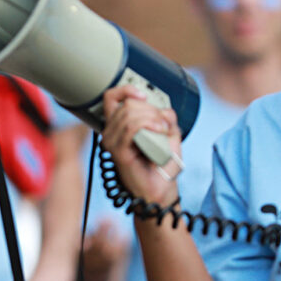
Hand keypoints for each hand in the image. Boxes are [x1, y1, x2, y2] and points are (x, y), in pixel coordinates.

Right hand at [101, 84, 182, 205]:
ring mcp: (112, 143)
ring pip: (129, 114)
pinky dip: (149, 125)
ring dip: (152, 118)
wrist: (161, 191)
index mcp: (118, 127)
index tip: (143, 95)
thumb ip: (166, 117)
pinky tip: (160, 132)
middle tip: (163, 123)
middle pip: (127, 104)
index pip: (111, 98)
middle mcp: (111, 133)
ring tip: (163, 130)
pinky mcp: (118, 152)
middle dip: (150, 109)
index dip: (126, 90)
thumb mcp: (169, 134)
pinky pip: (131, 128)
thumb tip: (164, 110)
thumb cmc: (162, 166)